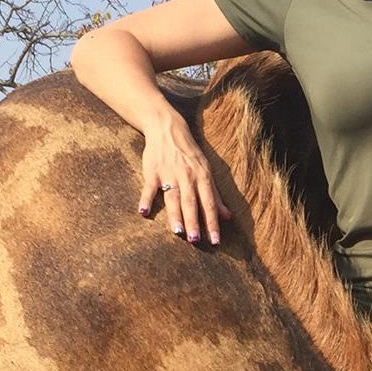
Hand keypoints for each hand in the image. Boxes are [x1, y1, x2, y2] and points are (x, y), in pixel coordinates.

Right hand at [140, 125, 232, 244]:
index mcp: (202, 177)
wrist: (168, 129)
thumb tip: (228, 216)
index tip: (215, 241)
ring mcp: (169, 173)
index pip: (209, 203)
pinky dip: (146, 199)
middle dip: (194, 221)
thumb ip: (215, 195)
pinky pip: (149, 187)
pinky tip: (144, 212)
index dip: (212, 222)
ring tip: (177, 232)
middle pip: (191, 202)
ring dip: (175, 214)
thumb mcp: (206, 171)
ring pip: (173, 197)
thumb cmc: (190, 154)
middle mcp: (187, 176)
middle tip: (195, 240)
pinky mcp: (152, 171)